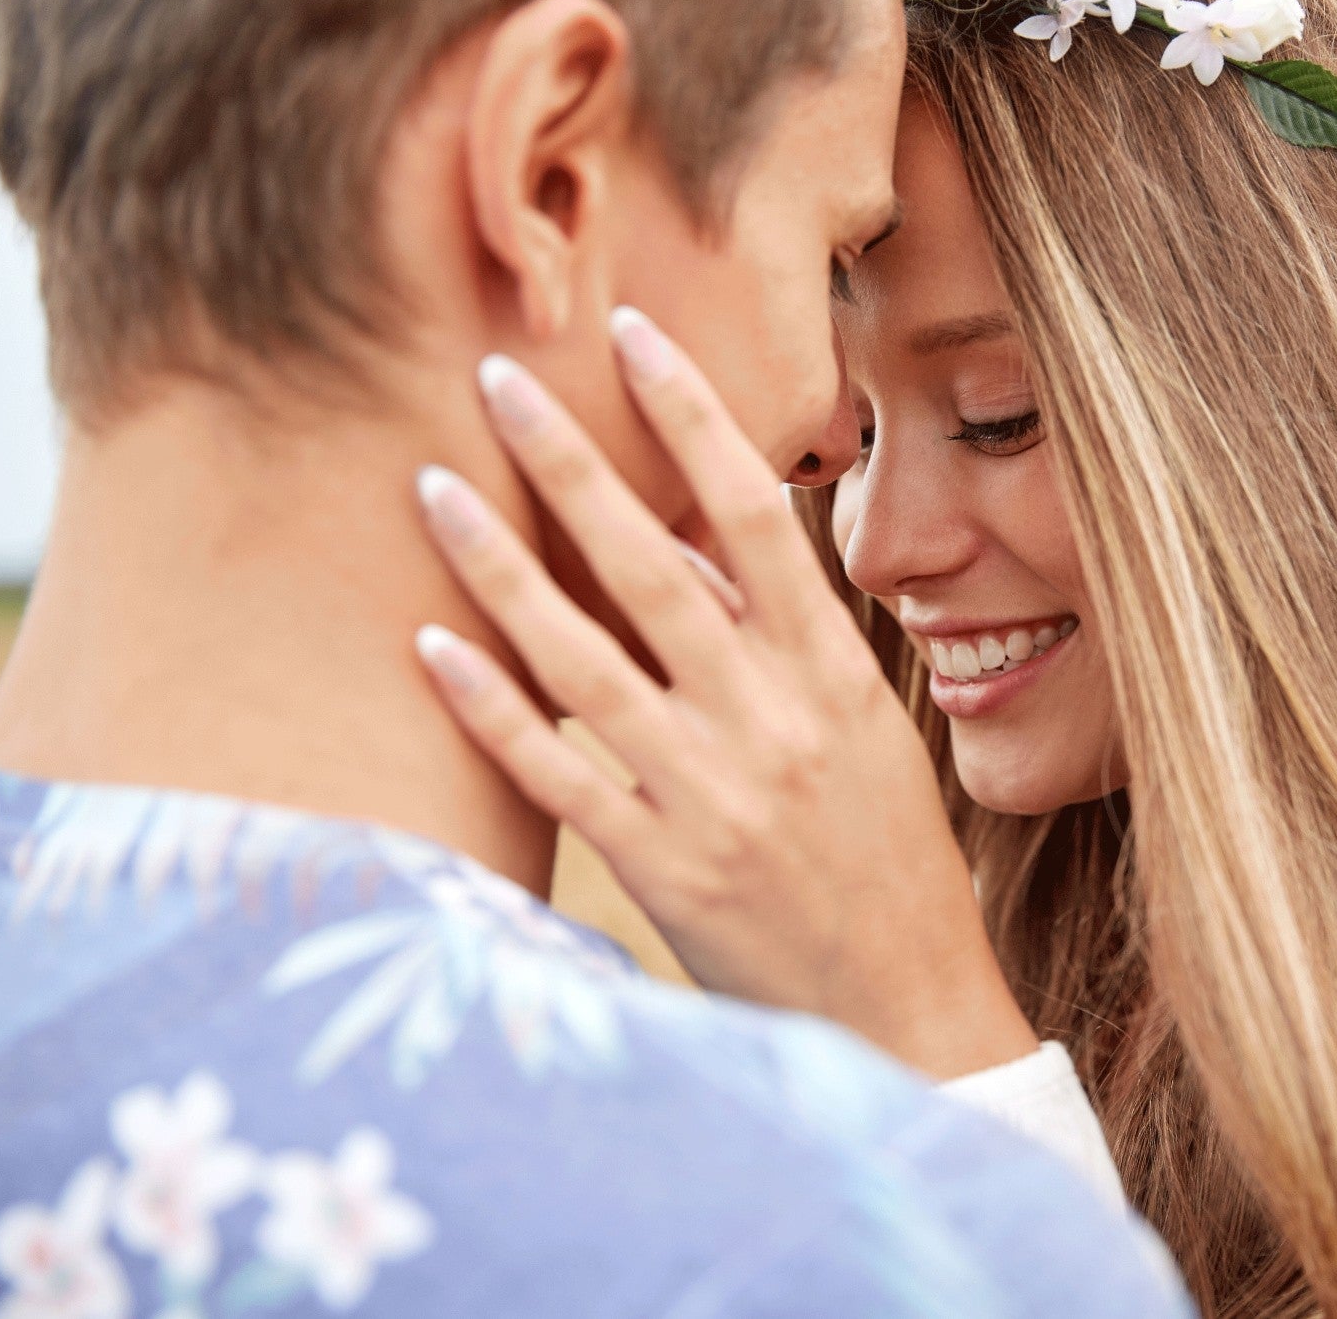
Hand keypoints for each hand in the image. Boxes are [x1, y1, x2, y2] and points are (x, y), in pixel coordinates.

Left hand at [412, 307, 1037, 1079]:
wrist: (907, 1003)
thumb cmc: (889, 861)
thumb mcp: (867, 735)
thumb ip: (787, 642)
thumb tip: (699, 545)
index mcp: (836, 675)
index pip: (762, 517)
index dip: (694, 417)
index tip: (635, 333)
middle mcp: (773, 720)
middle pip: (656, 565)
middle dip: (571, 463)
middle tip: (498, 377)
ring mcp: (711, 794)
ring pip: (585, 658)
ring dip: (500, 567)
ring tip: (429, 487)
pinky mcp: (661, 867)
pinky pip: (558, 772)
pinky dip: (492, 707)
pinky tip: (431, 644)